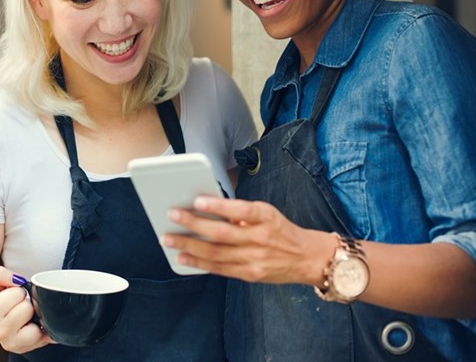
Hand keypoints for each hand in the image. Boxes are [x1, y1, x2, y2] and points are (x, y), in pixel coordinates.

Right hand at [0, 264, 54, 353]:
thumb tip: (16, 280)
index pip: (17, 294)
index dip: (17, 290)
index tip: (10, 294)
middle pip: (27, 308)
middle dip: (26, 302)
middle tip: (18, 304)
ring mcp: (12, 344)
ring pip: (35, 324)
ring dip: (34, 316)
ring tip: (24, 315)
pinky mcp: (26, 348)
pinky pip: (45, 337)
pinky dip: (44, 329)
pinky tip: (34, 324)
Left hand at [162, 197, 333, 285]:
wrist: (306, 258)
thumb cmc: (280, 230)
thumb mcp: (267, 214)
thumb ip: (240, 213)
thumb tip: (206, 208)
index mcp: (266, 217)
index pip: (241, 210)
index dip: (219, 206)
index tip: (197, 200)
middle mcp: (260, 239)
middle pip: (222, 233)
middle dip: (193, 224)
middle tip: (172, 215)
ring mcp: (255, 259)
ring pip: (216, 253)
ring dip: (189, 245)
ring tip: (169, 239)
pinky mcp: (250, 274)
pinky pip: (220, 269)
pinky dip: (199, 263)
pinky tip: (183, 257)